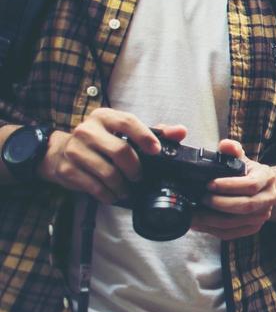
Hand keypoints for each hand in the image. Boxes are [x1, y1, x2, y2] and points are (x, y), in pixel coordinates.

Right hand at [37, 109, 185, 204]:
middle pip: (119, 150)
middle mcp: (87, 130)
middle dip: (135, 168)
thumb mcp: (124, 131)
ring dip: (122, 185)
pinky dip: (107, 194)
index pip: (127, 122)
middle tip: (139, 177)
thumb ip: (154, 131)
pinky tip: (113, 195)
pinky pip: (93, 186)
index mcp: (104, 117)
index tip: (156, 151)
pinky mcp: (67, 169)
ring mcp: (74, 150)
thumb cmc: (101, 140)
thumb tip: (180, 131)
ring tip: (127, 189)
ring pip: (107, 172)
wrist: (59, 151)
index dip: (145, 136)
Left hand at [193, 139, 275, 239]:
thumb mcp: (241, 157)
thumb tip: (225, 145)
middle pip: (246, 206)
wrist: (260, 189)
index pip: (251, 185)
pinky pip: (231, 233)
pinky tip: (199, 223)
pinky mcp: (253, 228)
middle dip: (220, 204)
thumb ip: (232, 150)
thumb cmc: (246, 172)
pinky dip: (212, 230)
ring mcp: (263, 216)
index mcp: (267, 178)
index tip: (209, 184)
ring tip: (193, 214)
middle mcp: (270, 198)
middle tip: (200, 199)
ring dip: (212, 219)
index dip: (229, 186)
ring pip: (236, 222)